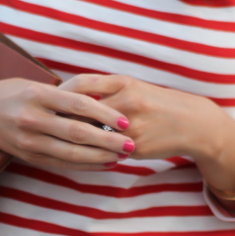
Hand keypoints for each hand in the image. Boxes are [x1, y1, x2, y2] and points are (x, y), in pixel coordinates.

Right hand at [0, 77, 134, 170]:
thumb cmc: (15, 93)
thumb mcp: (37, 85)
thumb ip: (66, 95)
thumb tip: (105, 101)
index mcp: (37, 95)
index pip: (77, 104)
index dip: (104, 113)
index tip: (125, 121)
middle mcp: (31, 119)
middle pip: (77, 132)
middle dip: (107, 140)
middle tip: (131, 144)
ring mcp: (29, 141)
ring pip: (71, 153)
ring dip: (100, 156)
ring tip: (122, 155)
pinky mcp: (29, 156)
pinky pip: (62, 163)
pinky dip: (85, 165)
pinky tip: (104, 163)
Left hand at [59, 74, 234, 196]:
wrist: (192, 123)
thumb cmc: (156, 102)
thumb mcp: (133, 87)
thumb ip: (104, 90)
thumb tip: (67, 97)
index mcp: (124, 82)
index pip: (82, 84)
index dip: (61, 92)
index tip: (47, 98)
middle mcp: (126, 102)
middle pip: (81, 111)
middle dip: (60, 117)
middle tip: (42, 121)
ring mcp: (130, 127)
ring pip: (91, 134)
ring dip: (73, 138)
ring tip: (55, 138)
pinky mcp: (134, 148)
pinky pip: (104, 150)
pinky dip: (91, 151)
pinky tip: (79, 153)